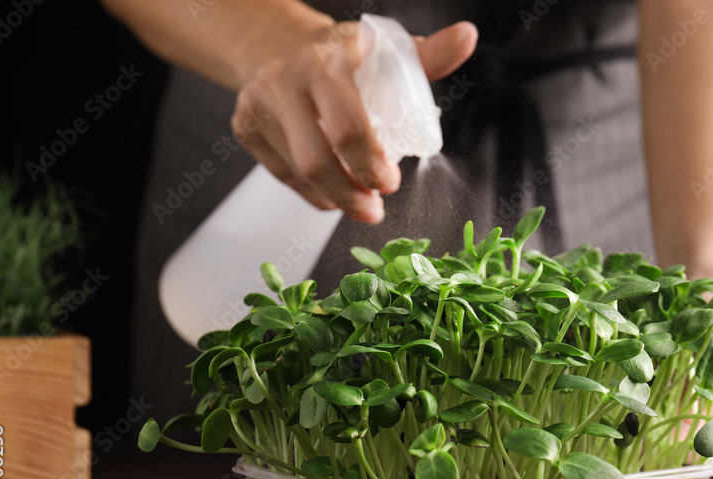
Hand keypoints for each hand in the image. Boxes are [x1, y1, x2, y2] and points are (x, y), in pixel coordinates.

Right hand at [232, 16, 476, 222]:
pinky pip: (280, 173)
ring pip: (297, 171)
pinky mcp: (244, 126)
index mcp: (327, 61)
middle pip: (317, 157)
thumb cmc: (336, 53)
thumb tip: (468, 37)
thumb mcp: (379, 48)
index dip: (370, 162)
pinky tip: (331, 196)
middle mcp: (287, 80)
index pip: (348, 125)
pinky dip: (309, 192)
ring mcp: (260, 105)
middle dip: (351, 192)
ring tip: (360, 205)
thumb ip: (427, 54)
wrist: (272, 41)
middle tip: (375, 208)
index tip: (391, 182)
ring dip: (333, 198)